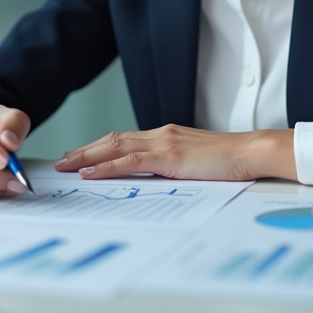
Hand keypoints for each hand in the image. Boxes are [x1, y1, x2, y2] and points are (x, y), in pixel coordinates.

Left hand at [53, 124, 296, 181]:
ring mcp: (164, 142)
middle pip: (112, 140)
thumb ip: (172, 165)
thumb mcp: (194, 162)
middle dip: (84, 150)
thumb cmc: (229, 161)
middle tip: (61, 161)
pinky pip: (131, 161)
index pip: (123, 139)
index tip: (80, 156)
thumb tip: (152, 178)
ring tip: (66, 166)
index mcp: (166, 136)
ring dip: (87, 156)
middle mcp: (160, 134)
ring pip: (115, 147)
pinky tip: (91, 173)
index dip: (98, 147)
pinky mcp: (169, 156)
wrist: (252, 152)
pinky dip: (107, 166)